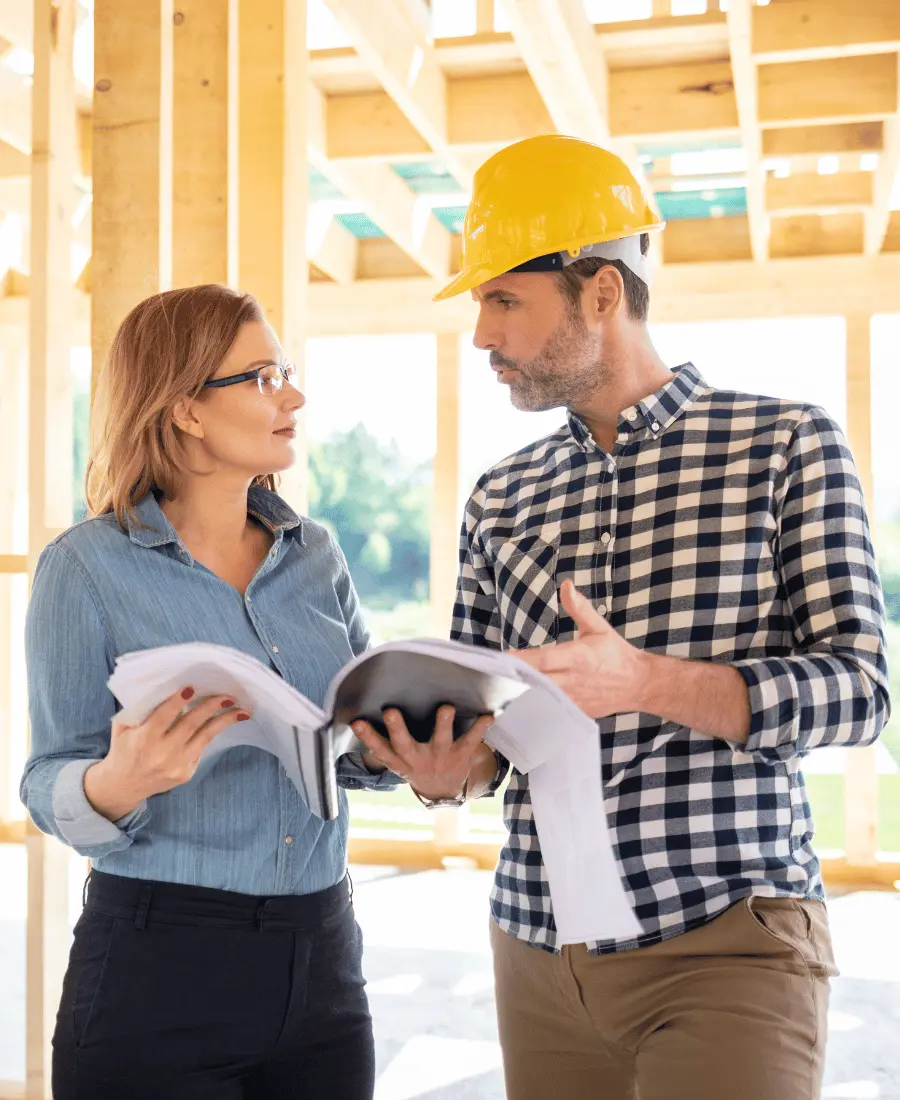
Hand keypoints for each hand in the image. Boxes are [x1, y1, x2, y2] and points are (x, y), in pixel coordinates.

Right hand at [85, 687, 250, 819]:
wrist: (123, 785)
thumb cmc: (124, 749)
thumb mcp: (122, 728)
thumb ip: (140, 709)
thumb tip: (166, 685)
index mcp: (143, 739)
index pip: (164, 716)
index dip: (178, 702)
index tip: (192, 687)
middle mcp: (161, 753)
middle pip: (191, 724)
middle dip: (211, 707)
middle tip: (228, 695)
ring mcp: (176, 765)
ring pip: (205, 737)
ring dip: (224, 721)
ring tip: (242, 711)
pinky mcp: (185, 774)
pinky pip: (201, 749)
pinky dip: (210, 733)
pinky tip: (222, 722)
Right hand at [352, 705, 494, 800]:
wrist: (442, 790)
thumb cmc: (415, 764)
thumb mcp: (398, 760)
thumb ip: (384, 741)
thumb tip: (360, 716)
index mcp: (400, 760)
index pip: (379, 749)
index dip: (367, 737)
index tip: (357, 722)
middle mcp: (417, 759)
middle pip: (404, 744)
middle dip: (397, 728)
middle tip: (390, 712)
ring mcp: (439, 757)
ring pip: (439, 740)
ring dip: (442, 724)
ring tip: (446, 708)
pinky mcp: (460, 755)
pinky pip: (471, 740)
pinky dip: (480, 728)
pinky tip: (488, 716)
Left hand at [511, 580, 649, 718]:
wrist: (638, 684)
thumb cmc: (616, 654)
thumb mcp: (598, 628)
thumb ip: (580, 608)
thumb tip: (566, 585)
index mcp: (578, 657)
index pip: (544, 659)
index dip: (523, 660)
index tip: (503, 658)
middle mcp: (573, 680)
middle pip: (537, 681)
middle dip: (515, 679)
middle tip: (491, 675)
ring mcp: (574, 699)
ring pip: (541, 700)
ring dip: (521, 695)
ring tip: (498, 690)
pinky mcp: (575, 712)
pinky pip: (550, 712)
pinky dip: (535, 708)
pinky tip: (517, 706)